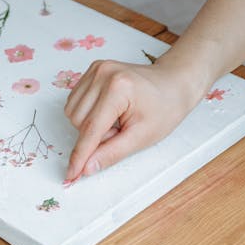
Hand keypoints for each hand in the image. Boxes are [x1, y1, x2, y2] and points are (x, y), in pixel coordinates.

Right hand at [63, 56, 198, 181]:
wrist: (173, 84)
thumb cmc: (164, 109)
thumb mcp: (142, 137)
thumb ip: (111, 153)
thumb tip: (86, 169)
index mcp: (118, 89)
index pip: (90, 129)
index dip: (79, 156)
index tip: (71, 175)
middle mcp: (103, 73)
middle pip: (78, 121)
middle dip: (94, 136)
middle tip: (119, 132)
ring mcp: (96, 69)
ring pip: (72, 112)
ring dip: (89, 125)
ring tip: (115, 121)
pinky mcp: (93, 69)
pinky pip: (75, 101)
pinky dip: (87, 113)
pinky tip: (108, 112)